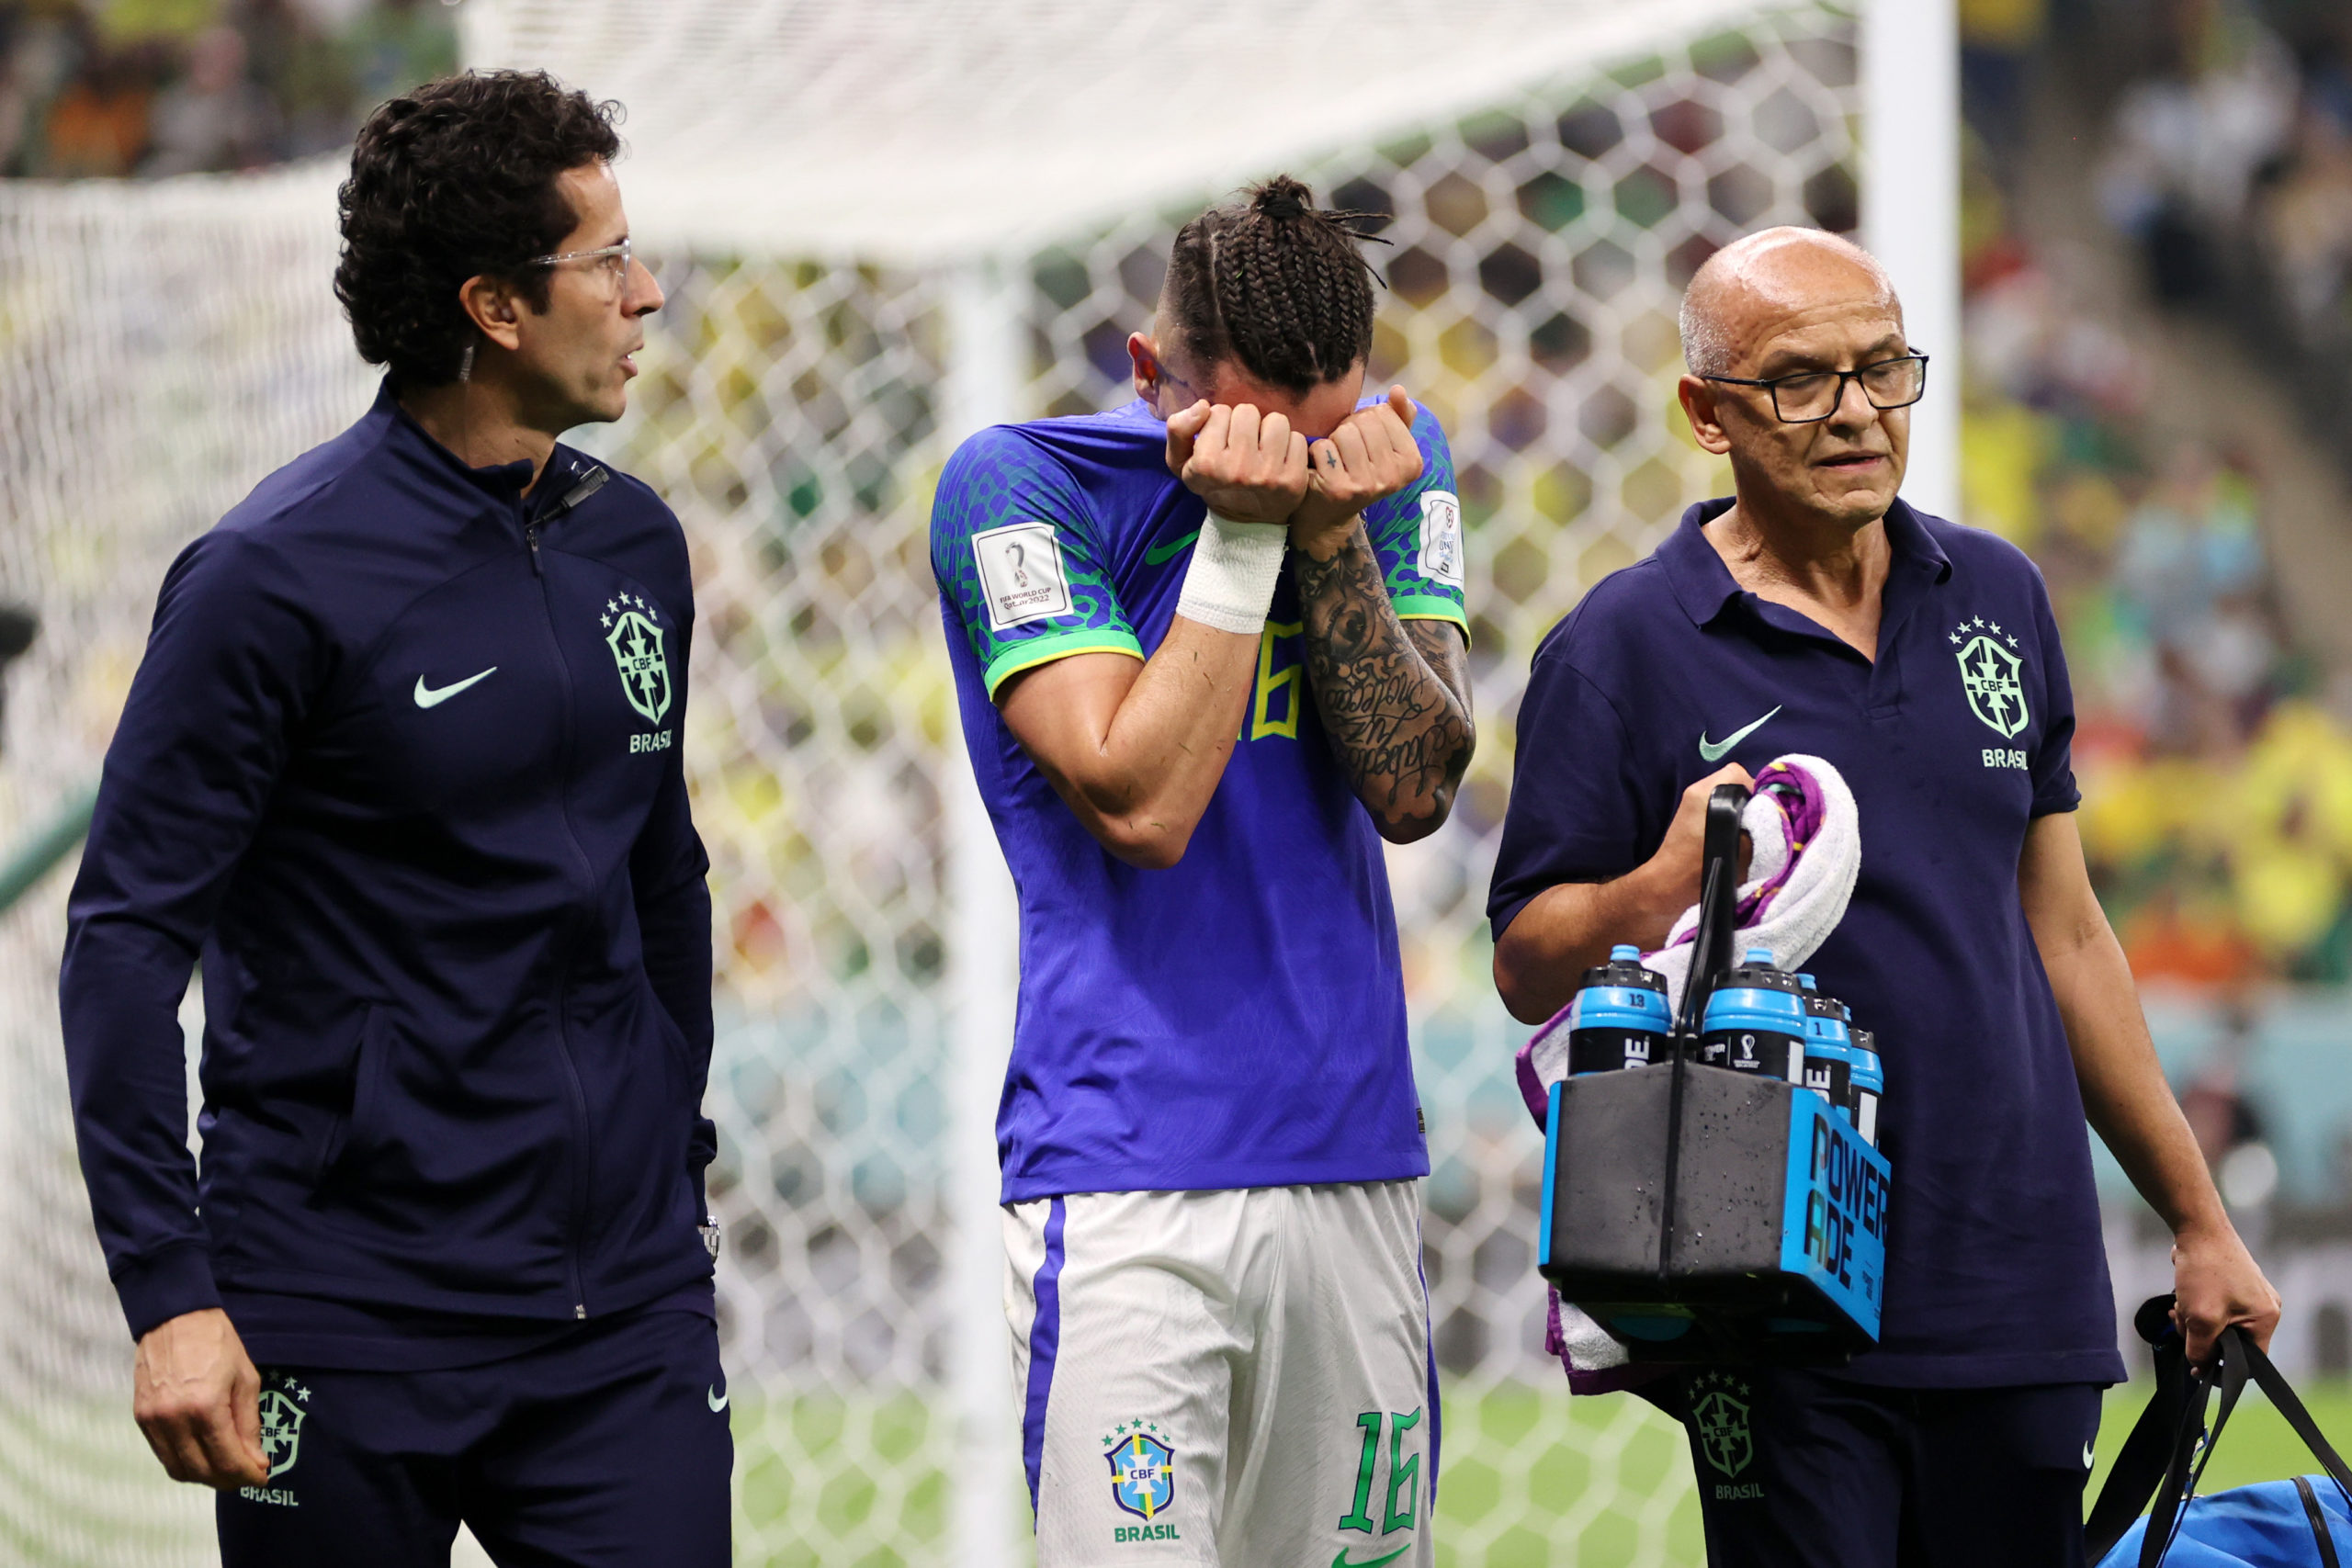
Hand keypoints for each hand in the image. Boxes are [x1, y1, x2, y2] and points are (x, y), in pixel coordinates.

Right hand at [133, 1307, 267, 1487]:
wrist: (175, 1317)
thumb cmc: (217, 1343)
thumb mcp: (245, 1379)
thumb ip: (249, 1424)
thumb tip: (256, 1461)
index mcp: (205, 1407)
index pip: (227, 1460)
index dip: (247, 1475)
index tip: (262, 1478)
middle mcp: (174, 1419)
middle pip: (202, 1471)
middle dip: (228, 1481)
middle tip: (246, 1476)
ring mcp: (153, 1420)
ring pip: (178, 1469)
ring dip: (204, 1476)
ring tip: (226, 1469)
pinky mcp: (140, 1418)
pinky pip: (163, 1454)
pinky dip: (184, 1462)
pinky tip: (203, 1455)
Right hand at [1164, 399, 1309, 523]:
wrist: (1246, 523)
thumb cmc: (1213, 485)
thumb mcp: (1182, 463)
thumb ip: (1178, 429)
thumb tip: (1203, 406)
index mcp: (1206, 464)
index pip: (1219, 411)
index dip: (1220, 423)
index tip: (1222, 442)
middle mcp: (1237, 470)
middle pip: (1248, 412)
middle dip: (1245, 424)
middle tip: (1244, 444)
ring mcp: (1268, 476)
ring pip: (1276, 420)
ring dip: (1269, 430)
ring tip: (1263, 448)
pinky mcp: (1294, 480)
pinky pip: (1297, 439)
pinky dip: (1289, 445)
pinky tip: (1280, 460)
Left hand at [1290, 386, 1424, 557]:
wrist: (1330, 511)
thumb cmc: (1359, 468)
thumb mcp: (1385, 444)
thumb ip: (1398, 416)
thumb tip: (1398, 390)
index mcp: (1412, 463)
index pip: (1384, 413)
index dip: (1367, 419)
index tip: (1365, 440)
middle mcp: (1393, 477)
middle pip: (1364, 421)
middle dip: (1350, 428)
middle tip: (1347, 450)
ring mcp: (1365, 485)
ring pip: (1344, 432)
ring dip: (1334, 440)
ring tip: (1337, 458)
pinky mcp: (1338, 489)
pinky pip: (1324, 447)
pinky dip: (1317, 452)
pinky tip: (1323, 468)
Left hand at [1639, 763, 1754, 901]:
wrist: (1670, 884)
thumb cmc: (1705, 866)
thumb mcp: (1742, 848)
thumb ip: (1760, 825)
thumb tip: (1775, 812)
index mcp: (1704, 793)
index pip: (1738, 773)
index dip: (1756, 789)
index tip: (1764, 810)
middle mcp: (1696, 791)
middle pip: (1733, 781)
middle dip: (1749, 798)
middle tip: (1758, 821)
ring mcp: (1691, 801)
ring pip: (1726, 794)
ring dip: (1739, 807)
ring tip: (1746, 829)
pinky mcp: (1690, 813)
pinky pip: (1716, 804)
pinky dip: (1727, 813)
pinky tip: (1732, 832)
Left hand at [2172, 1216, 2280, 1364]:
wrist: (2197, 1228)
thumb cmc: (2205, 1271)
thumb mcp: (2201, 1318)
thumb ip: (2200, 1349)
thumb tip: (2199, 1367)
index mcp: (2266, 1319)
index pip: (2251, 1360)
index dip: (2224, 1366)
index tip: (2199, 1365)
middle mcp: (2263, 1308)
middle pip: (2231, 1342)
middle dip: (2202, 1336)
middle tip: (2184, 1323)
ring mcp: (2247, 1296)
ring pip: (2218, 1326)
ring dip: (2194, 1321)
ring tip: (2180, 1306)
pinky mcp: (2230, 1286)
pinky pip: (2213, 1310)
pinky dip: (2195, 1308)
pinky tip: (2180, 1298)